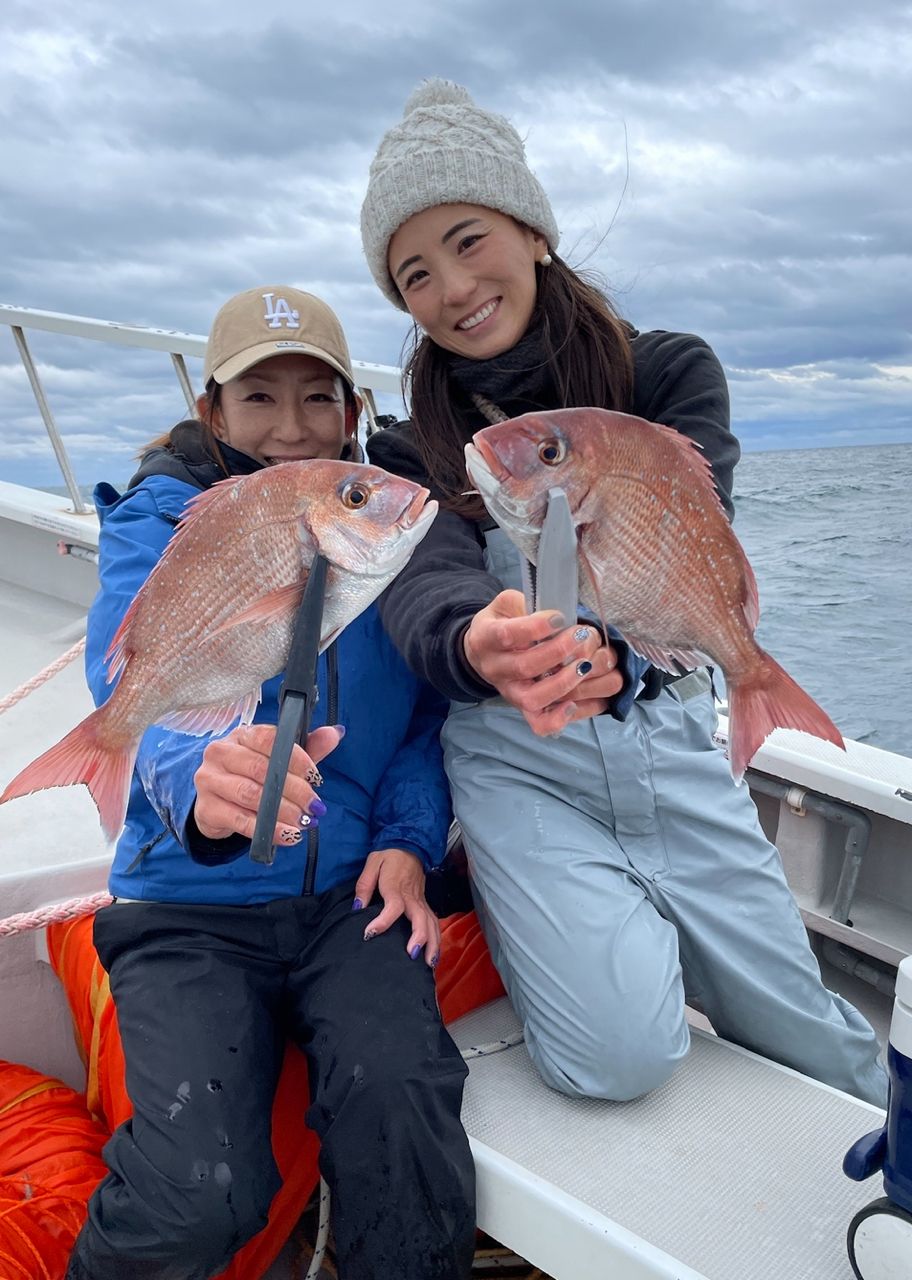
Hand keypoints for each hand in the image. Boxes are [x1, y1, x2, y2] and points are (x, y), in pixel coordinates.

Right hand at [192, 723, 342, 845]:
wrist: (217, 804)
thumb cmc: (252, 776)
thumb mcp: (280, 760)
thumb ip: (307, 748)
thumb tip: (335, 733)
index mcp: (242, 735)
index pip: (269, 739)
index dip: (296, 758)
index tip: (317, 777)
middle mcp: (220, 753)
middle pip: (261, 769)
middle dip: (294, 790)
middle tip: (315, 806)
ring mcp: (209, 780)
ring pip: (251, 795)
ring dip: (283, 811)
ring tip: (304, 821)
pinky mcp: (206, 808)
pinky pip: (241, 820)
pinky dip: (268, 830)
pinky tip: (288, 835)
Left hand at [352, 848, 439, 967]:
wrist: (409, 845)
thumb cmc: (389, 856)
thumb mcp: (372, 863)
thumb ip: (364, 885)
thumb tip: (357, 907)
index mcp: (396, 886)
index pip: (394, 906)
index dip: (383, 921)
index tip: (370, 933)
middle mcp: (412, 896)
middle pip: (420, 918)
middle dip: (419, 937)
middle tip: (411, 955)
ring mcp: (421, 901)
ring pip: (432, 923)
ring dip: (432, 943)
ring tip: (428, 964)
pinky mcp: (425, 904)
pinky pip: (434, 922)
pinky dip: (437, 939)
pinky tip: (434, 955)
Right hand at [463, 588, 621, 735]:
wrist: (484, 653)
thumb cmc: (503, 624)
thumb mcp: (507, 604)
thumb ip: (527, 605)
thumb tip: (560, 616)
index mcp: (487, 639)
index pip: (508, 635)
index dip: (536, 627)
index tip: (559, 618)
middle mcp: (496, 670)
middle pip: (525, 667)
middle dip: (558, 651)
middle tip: (581, 634)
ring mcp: (510, 693)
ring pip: (534, 699)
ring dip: (565, 683)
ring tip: (587, 665)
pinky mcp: (524, 709)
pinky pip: (540, 724)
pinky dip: (561, 718)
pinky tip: (579, 702)